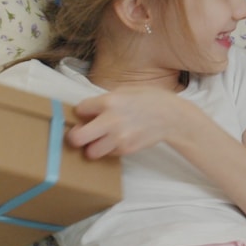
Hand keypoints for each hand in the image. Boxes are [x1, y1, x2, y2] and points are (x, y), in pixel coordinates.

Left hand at [67, 88, 197, 159]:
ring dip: (91, 147)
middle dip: (75, 137)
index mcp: (109, 101)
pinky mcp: (126, 149)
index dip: (81, 112)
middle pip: (77, 138)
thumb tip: (86, 110)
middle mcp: (111, 121)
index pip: (79, 110)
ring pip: (91, 152)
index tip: (85, 113)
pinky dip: (108, 149)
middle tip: (79, 134)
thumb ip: (104, 100)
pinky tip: (116, 140)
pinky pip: (107, 154)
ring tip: (99, 140)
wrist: (171, 117)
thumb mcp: (124, 90)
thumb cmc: (148, 99)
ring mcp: (119, 138)